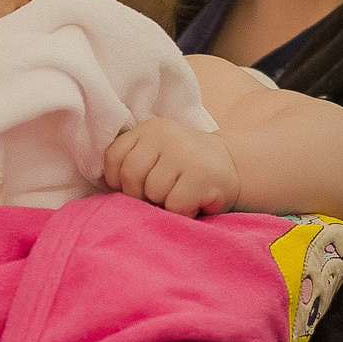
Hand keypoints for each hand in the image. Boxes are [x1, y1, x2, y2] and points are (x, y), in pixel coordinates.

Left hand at [104, 117, 240, 217]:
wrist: (232, 166)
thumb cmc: (184, 167)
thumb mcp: (157, 153)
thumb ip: (133, 162)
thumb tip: (110, 192)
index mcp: (148, 129)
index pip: (114, 156)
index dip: (118, 180)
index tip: (135, 186)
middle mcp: (165, 135)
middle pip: (130, 176)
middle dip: (139, 195)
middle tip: (158, 197)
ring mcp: (184, 152)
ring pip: (152, 192)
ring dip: (163, 203)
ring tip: (179, 195)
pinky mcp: (201, 174)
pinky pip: (174, 205)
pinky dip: (181, 212)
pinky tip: (193, 202)